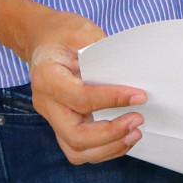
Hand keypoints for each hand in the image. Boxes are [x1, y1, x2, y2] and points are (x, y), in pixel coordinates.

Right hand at [26, 11, 149, 163]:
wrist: (42, 39)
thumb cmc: (63, 34)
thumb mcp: (82, 32)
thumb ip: (104, 54)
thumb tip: (134, 74)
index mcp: (47, 77)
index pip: (80, 98)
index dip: (113, 99)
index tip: (139, 96)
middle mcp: (46, 102)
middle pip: (75, 135)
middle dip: (111, 134)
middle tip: (138, 119)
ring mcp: (52, 117)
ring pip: (76, 150)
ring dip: (109, 147)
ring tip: (135, 133)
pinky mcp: (62, 125)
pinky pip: (80, 150)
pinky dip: (104, 150)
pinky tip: (124, 137)